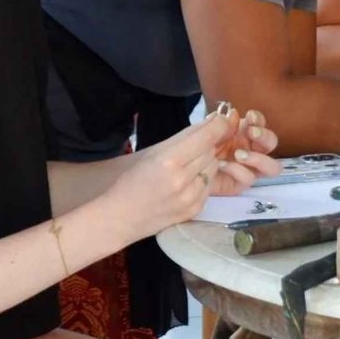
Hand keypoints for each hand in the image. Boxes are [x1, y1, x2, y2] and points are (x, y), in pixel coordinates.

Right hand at [102, 114, 235, 239]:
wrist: (119, 218)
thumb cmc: (129, 181)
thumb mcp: (152, 152)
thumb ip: (182, 138)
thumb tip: (210, 121)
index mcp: (169, 161)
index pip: (207, 137)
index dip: (218, 125)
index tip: (220, 120)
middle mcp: (184, 180)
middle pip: (212, 151)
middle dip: (205, 145)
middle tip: (190, 146)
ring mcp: (191, 198)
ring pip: (214, 168)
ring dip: (205, 163)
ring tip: (185, 167)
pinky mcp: (195, 210)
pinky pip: (209, 186)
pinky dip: (202, 181)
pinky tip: (185, 183)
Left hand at [199, 105, 280, 196]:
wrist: (177, 172)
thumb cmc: (190, 149)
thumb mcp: (202, 132)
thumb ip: (218, 124)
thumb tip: (233, 114)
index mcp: (241, 133)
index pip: (259, 124)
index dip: (258, 119)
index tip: (249, 117)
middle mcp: (248, 149)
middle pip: (271, 143)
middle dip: (264, 137)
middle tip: (251, 133)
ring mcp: (246, 168)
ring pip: (271, 167)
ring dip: (258, 158)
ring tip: (239, 154)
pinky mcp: (239, 184)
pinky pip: (249, 179)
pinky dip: (238, 171)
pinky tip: (222, 165)